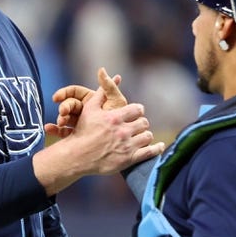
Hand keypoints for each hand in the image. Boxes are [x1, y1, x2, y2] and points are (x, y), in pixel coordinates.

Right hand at [32, 72, 163, 194]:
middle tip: (136, 126)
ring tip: (140, 136)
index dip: (137, 111)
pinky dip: (156, 149)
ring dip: (145, 135)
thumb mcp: (90, 109)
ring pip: (147, 136)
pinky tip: (158, 146)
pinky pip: (149, 153)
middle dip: (140, 123)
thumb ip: (102, 93)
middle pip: (144, 123)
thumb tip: (114, 77)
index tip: (135, 113)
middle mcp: (122, 131)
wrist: (76, 156)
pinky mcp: (128, 159)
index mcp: (115, 117)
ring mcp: (126, 146)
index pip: (138, 109)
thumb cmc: (82, 131)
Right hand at [45, 67, 127, 136]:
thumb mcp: (115, 101)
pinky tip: (49, 129)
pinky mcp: (78, 135)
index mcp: (90, 99)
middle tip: (62, 112)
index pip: (73, 92)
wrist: (124, 141)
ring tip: (60, 122)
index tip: (56, 97)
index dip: (64, 93)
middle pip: (69, 105)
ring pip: (66, 118)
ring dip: (60, 119)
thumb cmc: (124, 119)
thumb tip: (103, 70)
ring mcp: (80, 122)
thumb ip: (108, 86)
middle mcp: (84, 110)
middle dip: (63, 108)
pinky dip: (55, 129)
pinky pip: (64, 131)